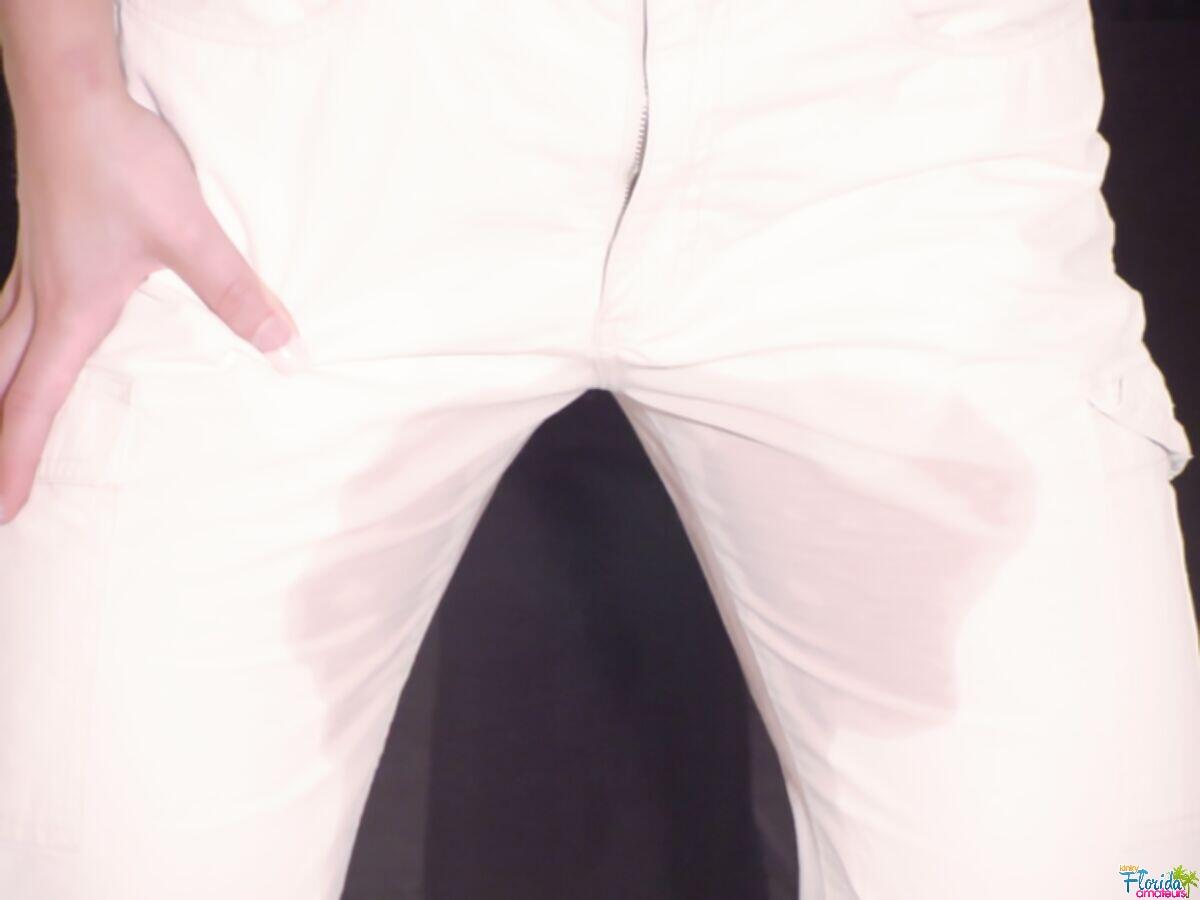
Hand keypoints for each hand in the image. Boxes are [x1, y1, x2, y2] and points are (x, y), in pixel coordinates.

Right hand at [0, 89, 302, 523]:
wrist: (73, 92)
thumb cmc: (120, 161)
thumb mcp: (188, 233)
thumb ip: (233, 291)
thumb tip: (278, 342)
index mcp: (70, 310)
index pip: (30, 402)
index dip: (16, 461)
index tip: (5, 512)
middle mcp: (41, 297)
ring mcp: (34, 269)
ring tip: (1, 423)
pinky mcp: (45, 243)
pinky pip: (13, 309)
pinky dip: (9, 343)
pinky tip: (27, 339)